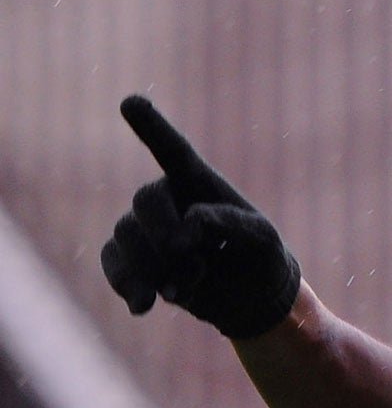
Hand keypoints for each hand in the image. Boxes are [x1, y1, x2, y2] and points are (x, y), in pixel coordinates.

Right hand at [101, 96, 302, 339]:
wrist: (250, 299)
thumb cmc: (261, 258)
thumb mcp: (262, 240)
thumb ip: (231, 223)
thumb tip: (190, 222)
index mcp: (200, 182)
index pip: (173, 150)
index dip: (152, 128)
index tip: (130, 102)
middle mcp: (168, 197)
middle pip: (146, 200)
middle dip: (164, 233)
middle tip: (191, 261)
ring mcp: (144, 227)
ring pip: (126, 235)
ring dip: (155, 267)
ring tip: (188, 287)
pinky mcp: (132, 259)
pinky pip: (113, 262)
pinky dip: (127, 284)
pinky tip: (144, 305)